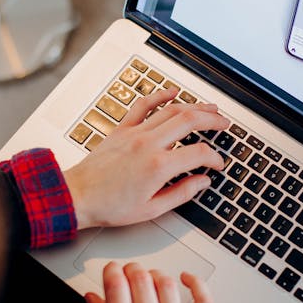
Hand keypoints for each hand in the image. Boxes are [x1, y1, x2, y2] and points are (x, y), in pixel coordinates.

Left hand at [64, 87, 228, 229]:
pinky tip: (172, 92)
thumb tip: (202, 182)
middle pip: (189, 121)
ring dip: (194, 106)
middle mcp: (148, 144)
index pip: (199, 153)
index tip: (216, 164)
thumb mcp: (151, 210)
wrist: (77, 196)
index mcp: (158, 167)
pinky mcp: (122, 129)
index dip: (214, 158)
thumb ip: (182, 193)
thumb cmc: (109, 206)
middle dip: (212, 120)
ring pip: (171, 110)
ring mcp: (134, 133)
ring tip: (210, 108)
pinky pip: (143, 105)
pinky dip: (159, 95)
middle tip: (224, 123)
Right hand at [85, 261, 212, 302]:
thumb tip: (92, 298)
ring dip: (156, 274)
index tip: (111, 270)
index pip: (117, 287)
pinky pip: (203, 302)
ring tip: (151, 279)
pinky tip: (186, 278)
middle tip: (129, 272)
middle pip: (141, 279)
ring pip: (168, 285)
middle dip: (132, 269)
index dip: (112, 270)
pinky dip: (197, 284)